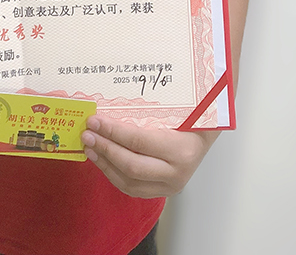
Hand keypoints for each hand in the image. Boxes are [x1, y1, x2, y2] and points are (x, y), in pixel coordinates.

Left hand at [81, 115, 216, 197]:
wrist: (208, 132)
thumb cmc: (191, 115)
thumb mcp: (174, 108)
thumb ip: (145, 109)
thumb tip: (108, 103)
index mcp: (181, 149)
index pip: (139, 141)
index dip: (113, 131)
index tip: (94, 120)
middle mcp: (176, 173)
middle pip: (131, 166)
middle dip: (105, 149)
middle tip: (87, 134)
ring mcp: (170, 186)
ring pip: (129, 182)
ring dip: (105, 164)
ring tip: (90, 148)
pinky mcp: (163, 192)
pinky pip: (133, 188)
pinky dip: (114, 174)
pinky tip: (102, 160)